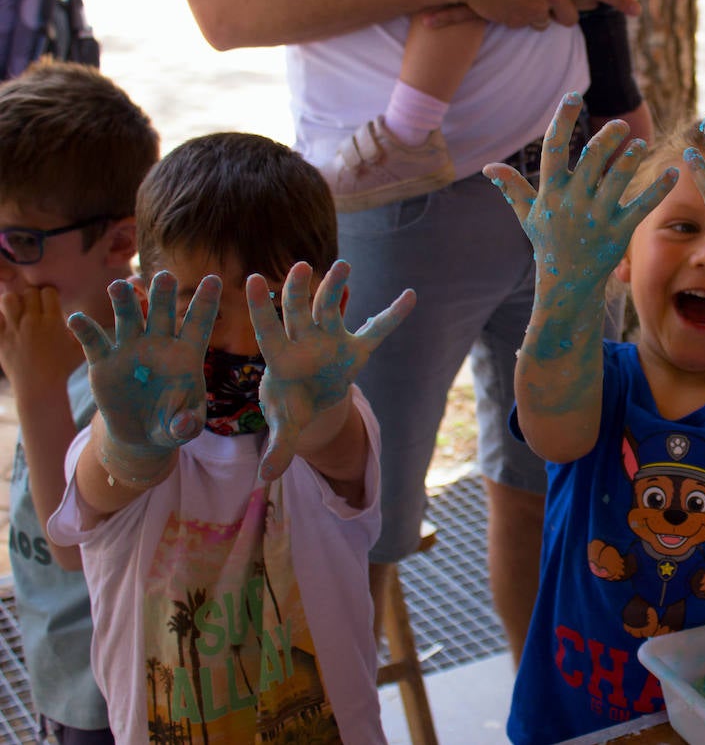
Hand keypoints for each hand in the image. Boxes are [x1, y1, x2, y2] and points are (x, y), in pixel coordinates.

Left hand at [0, 287, 85, 396]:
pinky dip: (2, 317)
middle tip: (36, 308)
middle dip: (33, 297)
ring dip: (15, 302)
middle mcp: (32, 322)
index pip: (48, 291)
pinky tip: (9, 324)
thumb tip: (84, 317)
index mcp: (53, 322)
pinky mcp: (0, 339)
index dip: (50, 295)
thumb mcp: (81, 348)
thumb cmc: (63, 368)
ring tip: (20, 312)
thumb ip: (85, 330)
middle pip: (29, 292)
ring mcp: (13, 330)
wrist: (39, 388)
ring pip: (8, 299)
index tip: (51, 304)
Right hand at [66, 272, 219, 482]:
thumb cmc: (170, 424)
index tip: (215, 279)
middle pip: (161, 313)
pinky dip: (85, 330)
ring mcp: (130, 350)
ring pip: (128, 318)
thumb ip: (186, 424)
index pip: (198, 324)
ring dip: (124, 301)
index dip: (206, 303)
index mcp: (186, 354)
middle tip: (164, 277)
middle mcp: (158, 344)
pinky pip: (94, 342)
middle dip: (162, 294)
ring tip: (120, 286)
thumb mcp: (182, 427)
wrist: (140, 435)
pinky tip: (76, 319)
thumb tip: (183, 425)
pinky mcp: (104, 363)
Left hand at [249, 260, 414, 480]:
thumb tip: (265, 478)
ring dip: (335, 287)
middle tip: (300, 267)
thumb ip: (279, 446)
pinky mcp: (355, 346)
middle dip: (299, 291)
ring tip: (341, 266)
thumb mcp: (286, 425)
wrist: (313, 399)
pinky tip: (410, 296)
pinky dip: (393, 315)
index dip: (262, 308)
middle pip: (299, 312)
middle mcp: (304, 341)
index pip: (269, 330)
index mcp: (282, 359)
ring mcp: (330, 339)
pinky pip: (377, 329)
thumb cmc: (292, 407)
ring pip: (331, 309)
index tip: (253, 279)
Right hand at [483, 93, 677, 305]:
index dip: (563, 120)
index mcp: (551, 193)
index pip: (553, 148)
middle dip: (607, 139)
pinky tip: (673, 173)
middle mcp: (573, 202)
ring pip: (617, 180)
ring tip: (640, 145)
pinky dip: (659, 189)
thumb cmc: (548, 244)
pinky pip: (641, 206)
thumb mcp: (529, 216)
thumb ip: (513, 189)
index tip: (573, 96)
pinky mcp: (619, 233)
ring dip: (631, 159)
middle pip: (591, 160)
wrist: (565, 284)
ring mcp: (597, 218)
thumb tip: (489, 168)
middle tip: (620, 124)